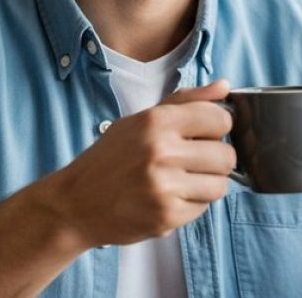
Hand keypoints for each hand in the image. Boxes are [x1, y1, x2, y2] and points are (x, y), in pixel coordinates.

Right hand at [37, 79, 235, 247]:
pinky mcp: (166, 216)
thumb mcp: (141, 120)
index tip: (205, 134)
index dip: (217, 127)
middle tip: (192, 162)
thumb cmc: (109, 159)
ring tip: (182, 181)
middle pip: (226, 155)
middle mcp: (162, 152)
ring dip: (207, 183)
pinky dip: (192, 205)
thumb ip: (186, 101)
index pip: (220, 119)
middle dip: (215, 159)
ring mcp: (165, 186)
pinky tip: (170, 198)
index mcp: (157, 122)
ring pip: (221, 184)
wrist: (75, 204)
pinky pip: (203, 208)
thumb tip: (225, 86)